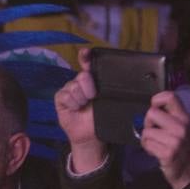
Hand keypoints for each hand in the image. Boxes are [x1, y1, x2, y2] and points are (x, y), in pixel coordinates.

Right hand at [53, 48, 105, 172]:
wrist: (91, 136)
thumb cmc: (103, 118)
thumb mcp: (112, 103)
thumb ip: (114, 91)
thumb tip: (128, 82)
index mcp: (94, 80)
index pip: (88, 63)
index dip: (86, 56)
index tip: (86, 53)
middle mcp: (80, 82)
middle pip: (82, 75)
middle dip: (89, 86)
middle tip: (93, 97)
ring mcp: (70, 90)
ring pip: (74, 86)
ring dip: (81, 98)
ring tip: (84, 106)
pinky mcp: (61, 98)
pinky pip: (65, 96)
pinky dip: (73, 103)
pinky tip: (76, 109)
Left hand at [140, 91, 189, 188]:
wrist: (186, 171)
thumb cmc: (179, 146)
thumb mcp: (180, 127)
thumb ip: (168, 115)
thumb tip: (153, 105)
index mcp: (184, 117)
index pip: (169, 96)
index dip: (156, 100)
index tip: (155, 108)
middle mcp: (181, 127)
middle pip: (151, 113)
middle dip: (148, 123)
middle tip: (155, 131)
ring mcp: (176, 140)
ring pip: (147, 131)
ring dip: (147, 139)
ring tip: (157, 144)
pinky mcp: (168, 153)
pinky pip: (147, 143)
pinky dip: (148, 148)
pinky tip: (156, 151)